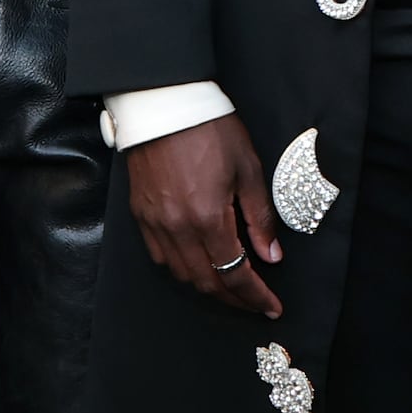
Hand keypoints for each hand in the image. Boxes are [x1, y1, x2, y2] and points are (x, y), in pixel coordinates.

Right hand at [124, 112, 284, 317]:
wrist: (164, 105)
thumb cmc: (210, 130)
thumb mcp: (249, 170)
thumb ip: (260, 218)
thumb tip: (270, 255)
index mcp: (208, 218)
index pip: (234, 274)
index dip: (255, 296)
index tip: (271, 307)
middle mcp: (178, 229)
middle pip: (207, 282)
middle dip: (234, 299)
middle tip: (255, 303)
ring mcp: (155, 224)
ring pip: (181, 274)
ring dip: (208, 287)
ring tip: (230, 286)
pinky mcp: (140, 215)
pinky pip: (160, 257)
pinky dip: (182, 269)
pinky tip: (198, 264)